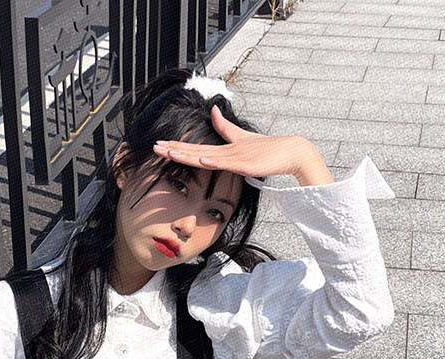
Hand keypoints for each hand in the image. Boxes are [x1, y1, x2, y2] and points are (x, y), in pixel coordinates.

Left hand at [153, 105, 333, 186]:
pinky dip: (213, 160)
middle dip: (174, 149)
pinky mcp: (246, 162)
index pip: (195, 148)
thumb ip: (226, 128)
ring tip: (169, 152)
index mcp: (223, 149)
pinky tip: (200, 158)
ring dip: (188, 154)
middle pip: (196, 150)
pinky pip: (227, 162)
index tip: (160, 146)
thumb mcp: (242, 139)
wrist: (290, 152)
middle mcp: (226, 151)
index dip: (177, 147)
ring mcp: (235, 156)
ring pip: (206, 156)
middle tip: (154, 147)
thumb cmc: (267, 149)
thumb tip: (214, 110)